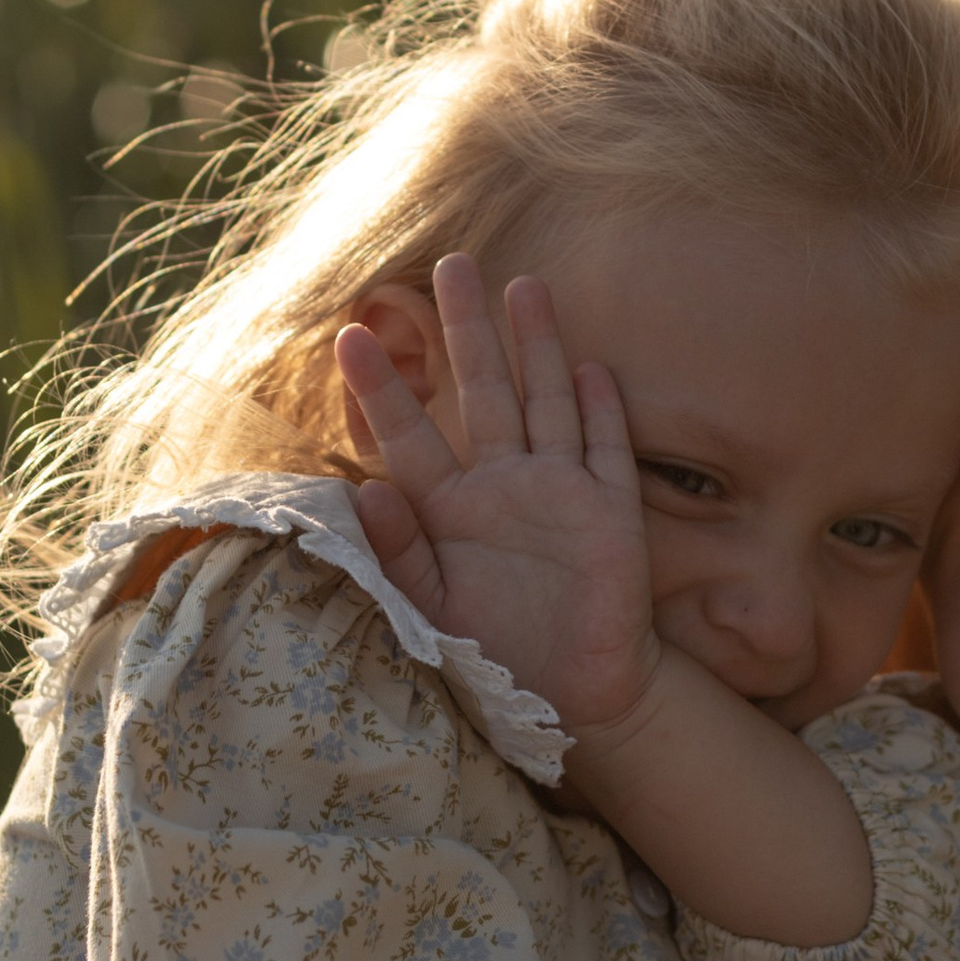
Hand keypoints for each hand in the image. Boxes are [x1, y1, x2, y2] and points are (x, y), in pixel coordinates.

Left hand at [336, 260, 659, 733]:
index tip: (350, 337)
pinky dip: (599, 412)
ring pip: (546, 401)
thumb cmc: (494, 652)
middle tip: (452, 264)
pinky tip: (590, 368)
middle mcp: (504, 486)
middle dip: (468, 331)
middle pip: (485, 391)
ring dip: (537, 346)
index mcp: (450, 509)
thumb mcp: (432, 610)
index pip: (410, 436)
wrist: (573, 696)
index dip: (383, 389)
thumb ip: (399, 552)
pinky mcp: (609, 513)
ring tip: (523, 286)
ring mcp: (560, 493)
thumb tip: (362, 489)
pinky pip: (605, 451)